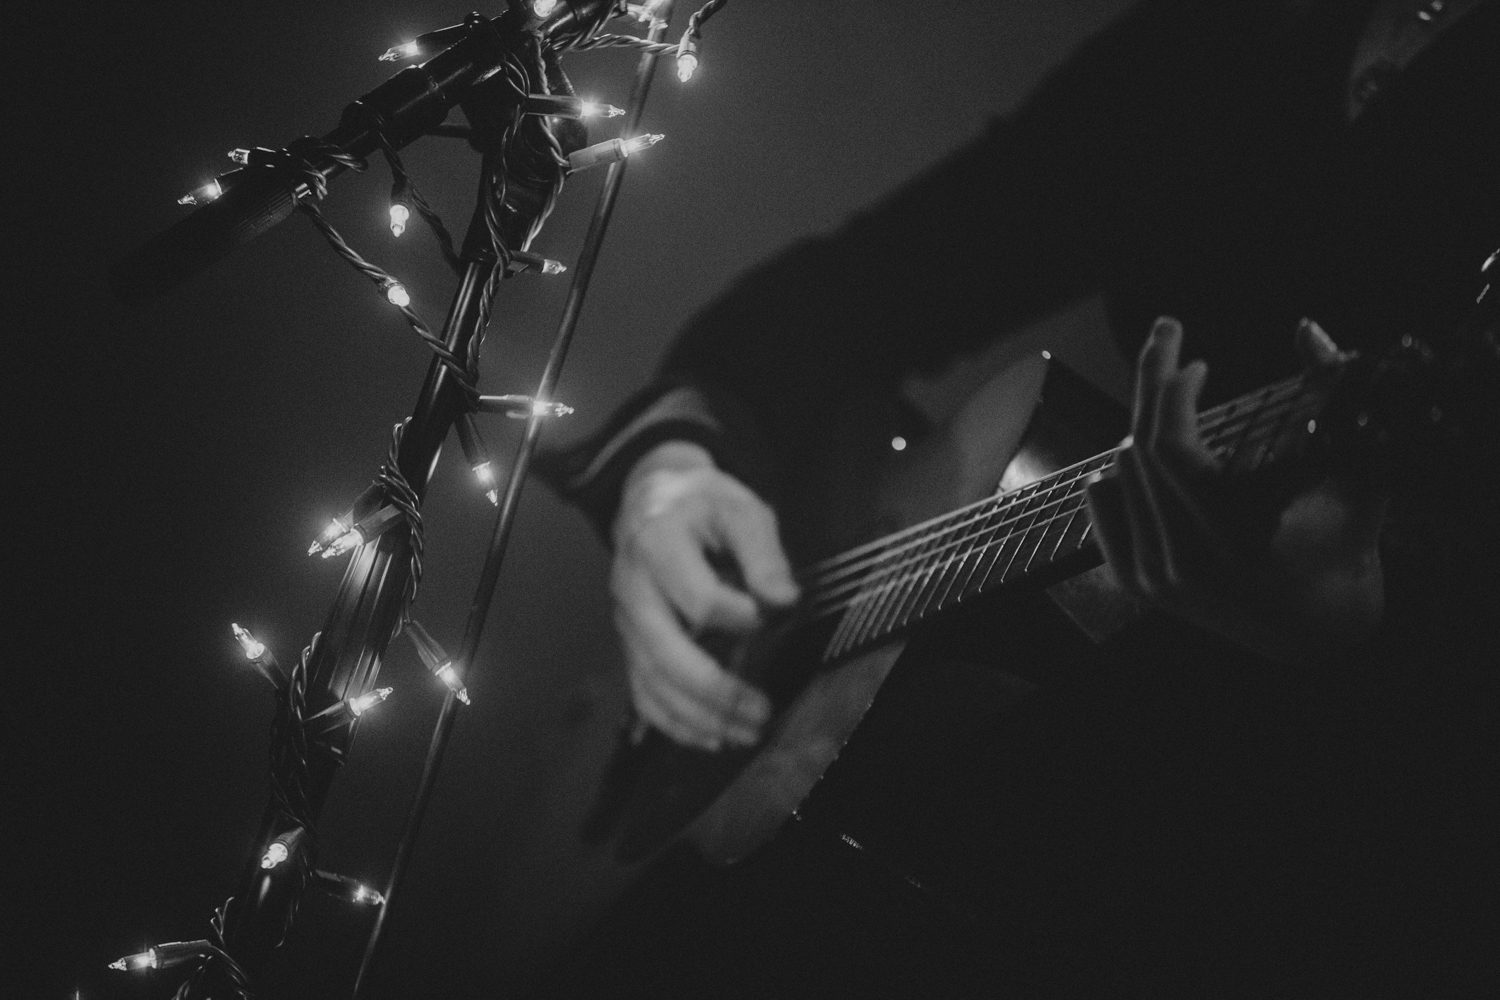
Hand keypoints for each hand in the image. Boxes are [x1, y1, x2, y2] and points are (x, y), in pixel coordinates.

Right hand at [611, 441, 799, 748]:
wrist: (650, 496)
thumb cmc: (702, 503)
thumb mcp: (740, 508)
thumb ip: (763, 553)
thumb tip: (784, 599)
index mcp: (658, 545)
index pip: (699, 599)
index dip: (742, 617)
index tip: (775, 616)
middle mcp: (632, 587)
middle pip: (666, 653)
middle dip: (717, 690)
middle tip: (763, 711)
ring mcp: (625, 620)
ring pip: (652, 681)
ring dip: (699, 717)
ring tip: (746, 733)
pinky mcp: (629, 641)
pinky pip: (641, 691)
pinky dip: (673, 722)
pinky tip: (711, 736)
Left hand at [1084, 316, 1387, 663]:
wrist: (1316, 629)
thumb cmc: (1342, 545)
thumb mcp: (1359, 476)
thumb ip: (1338, 399)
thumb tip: (1307, 328)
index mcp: (1235, 539)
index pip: (1171, 447)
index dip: (1174, 390)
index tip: (1197, 360)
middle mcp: (1184, 563)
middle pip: (1138, 450)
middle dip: (1153, 384)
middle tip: (1168, 336)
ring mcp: (1154, 578)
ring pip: (1119, 471)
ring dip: (1144, 425)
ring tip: (1175, 401)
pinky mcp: (1135, 583)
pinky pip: (1103, 502)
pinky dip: (1120, 468)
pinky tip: (1145, 452)